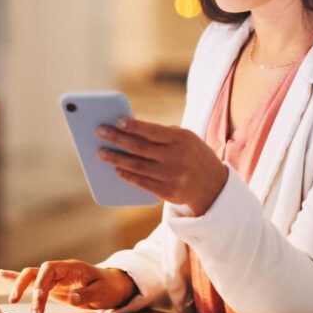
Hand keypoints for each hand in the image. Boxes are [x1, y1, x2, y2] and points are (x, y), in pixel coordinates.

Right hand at [0, 260, 135, 312]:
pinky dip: (17, 278)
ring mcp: (55, 277)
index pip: (48, 269)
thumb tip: (71, 296)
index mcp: (71, 267)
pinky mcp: (52, 286)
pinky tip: (3, 274)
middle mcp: (60, 270)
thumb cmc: (108, 286)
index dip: (40, 283)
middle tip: (30, 310)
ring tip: (12, 300)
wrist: (113, 284)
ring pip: (31, 277)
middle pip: (35, 272)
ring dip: (21, 288)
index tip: (39, 300)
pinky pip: (33, 280)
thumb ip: (86, 294)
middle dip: (27, 288)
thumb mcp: (102, 292)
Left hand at [96, 117, 227, 215]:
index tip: (116, 120)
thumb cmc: (192, 155)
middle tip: (99, 132)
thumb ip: (162, 134)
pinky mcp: (168, 192)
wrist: (214, 185)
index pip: (153, 131)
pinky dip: (127, 175)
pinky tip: (116, 170)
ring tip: (101, 152)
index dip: (134, 126)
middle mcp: (176, 157)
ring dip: (116, 159)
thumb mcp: (186, 139)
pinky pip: (142, 182)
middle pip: (140, 147)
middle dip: (117, 139)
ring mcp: (172, 176)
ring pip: (137, 166)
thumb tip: (129, 131)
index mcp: (181, 139)